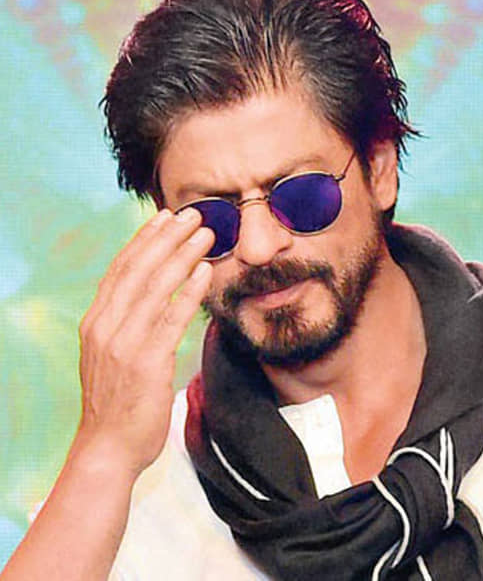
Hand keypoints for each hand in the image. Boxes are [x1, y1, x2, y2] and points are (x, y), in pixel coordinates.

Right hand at [74, 207, 213, 477]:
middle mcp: (106, 326)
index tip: (164, 218)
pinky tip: (205, 273)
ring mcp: (124, 344)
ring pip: (155, 288)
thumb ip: (125, 325)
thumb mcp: (111, 355)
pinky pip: (170, 319)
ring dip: (182, 256)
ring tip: (206, 234)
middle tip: (192, 215)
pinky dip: (188, 292)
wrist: (107, 448)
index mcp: (96, 322)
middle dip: (167, 238)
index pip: (121, 269)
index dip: (144, 240)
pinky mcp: (146, 363)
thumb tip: (150, 298)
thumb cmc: (115, 403)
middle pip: (138, 270)